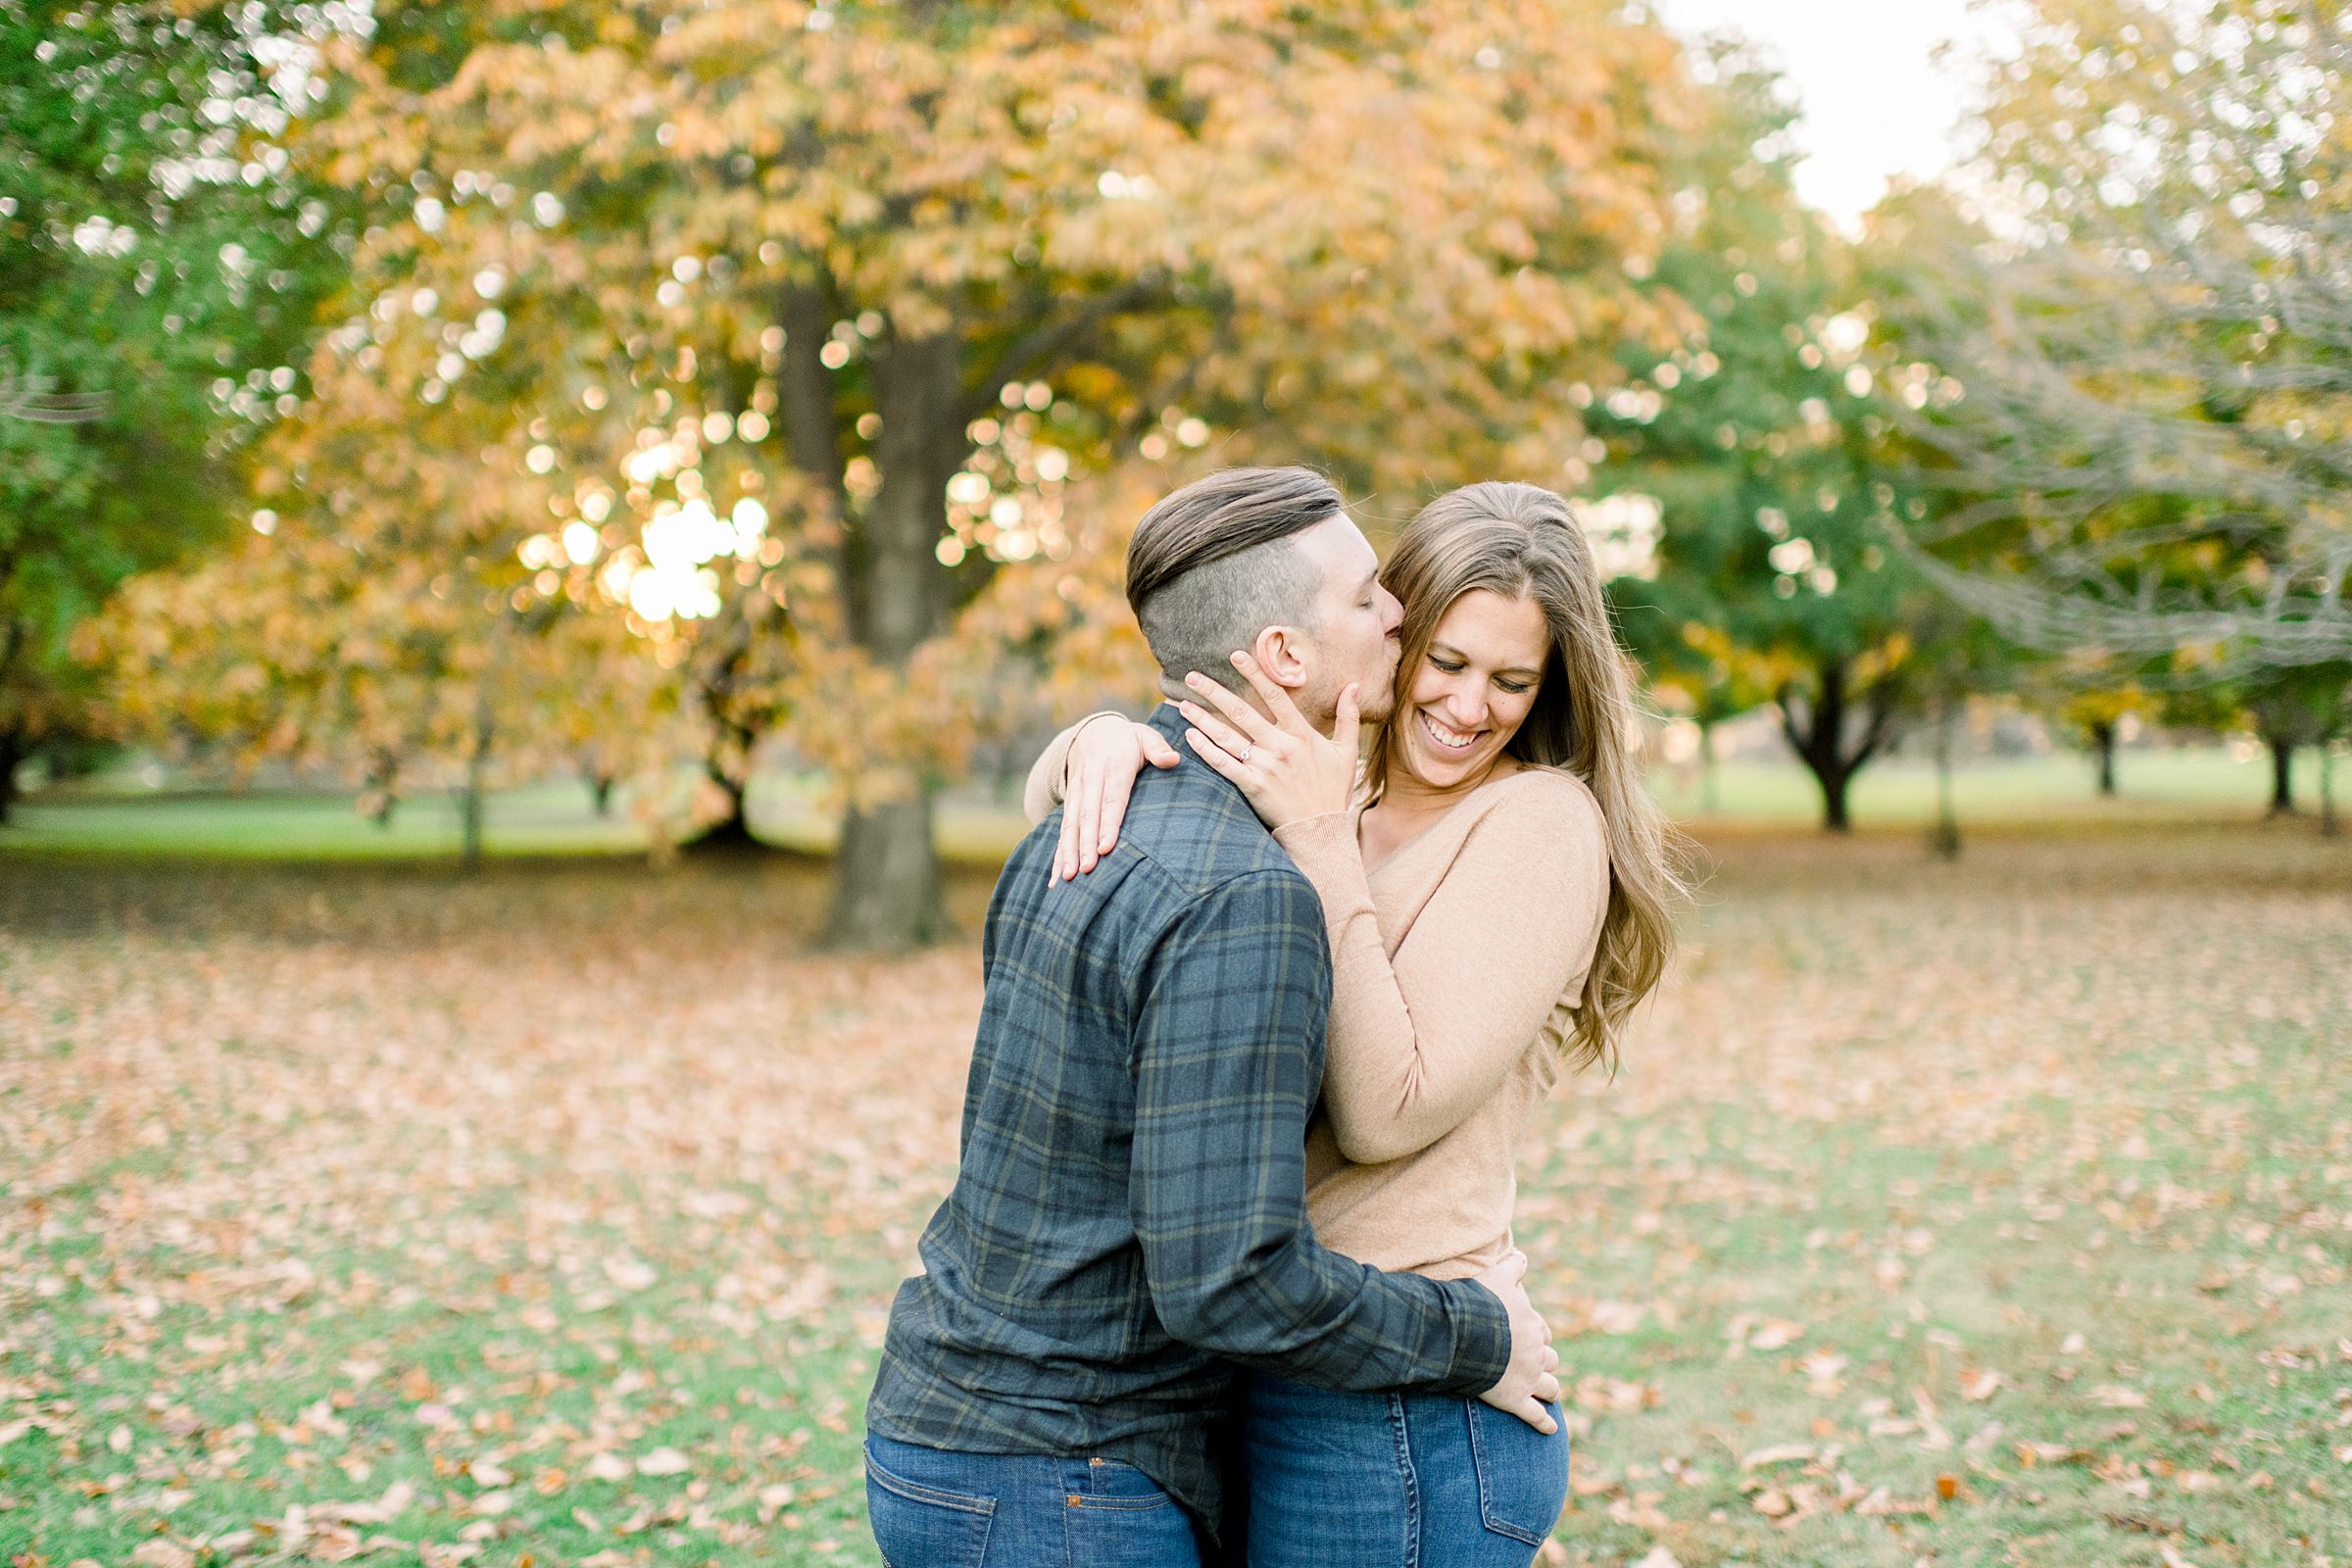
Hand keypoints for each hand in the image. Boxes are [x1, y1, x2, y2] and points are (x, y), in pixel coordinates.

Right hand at [1053, 716, 1178, 881]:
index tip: (1106, 848)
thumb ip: (1158, 748)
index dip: (1108, 824)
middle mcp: (1090, 780)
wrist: (1092, 731)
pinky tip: (1057, 877)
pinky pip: (1062, 829)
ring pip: (1070, 824)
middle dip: (1085, 844)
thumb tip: (1173, 760)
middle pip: (1087, 816)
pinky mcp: (1068, 801)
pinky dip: (1058, 854)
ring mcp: (1076, 791)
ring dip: (1068, 852)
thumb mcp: (1144, 736)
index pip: (1111, 799)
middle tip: (1087, 870)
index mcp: (1113, 765)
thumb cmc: (1127, 741)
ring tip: (1068, 877)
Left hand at [1175, 651, 1361, 832]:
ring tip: (1183, 704)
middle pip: (1241, 712)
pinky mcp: (1252, 786)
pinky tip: (1190, 736)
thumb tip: (1354, 685)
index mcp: (1301, 734)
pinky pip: (1223, 764)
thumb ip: (1349, 717)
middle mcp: (1280, 746)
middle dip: (1214, 692)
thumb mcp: (1347, 752)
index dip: (1255, 673)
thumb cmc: (1333, 790)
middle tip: (1191, 676)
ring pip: (1227, 736)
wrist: (1321, 830)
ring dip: (1202, 718)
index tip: (1236, 655)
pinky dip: (1205, 749)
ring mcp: (1264, 767)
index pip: (1275, 696)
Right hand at [1469, 1250, 1561, 1434]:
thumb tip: (1522, 1255)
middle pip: (1550, 1360)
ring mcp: (1527, 1378)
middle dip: (1546, 1363)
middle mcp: (1535, 1353)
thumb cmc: (1479, 1302)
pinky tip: (1551, 1430)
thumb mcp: (1497, 1276)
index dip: (1539, 1336)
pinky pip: (1535, 1416)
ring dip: (1550, 1390)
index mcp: (1532, 1326)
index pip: (1543, 1333)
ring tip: (1549, 1394)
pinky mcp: (1514, 1400)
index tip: (1532, 1338)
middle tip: (1539, 1366)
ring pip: (1550, 1388)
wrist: (1465, 1333)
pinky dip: (1545, 1424)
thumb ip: (1513, 1266)